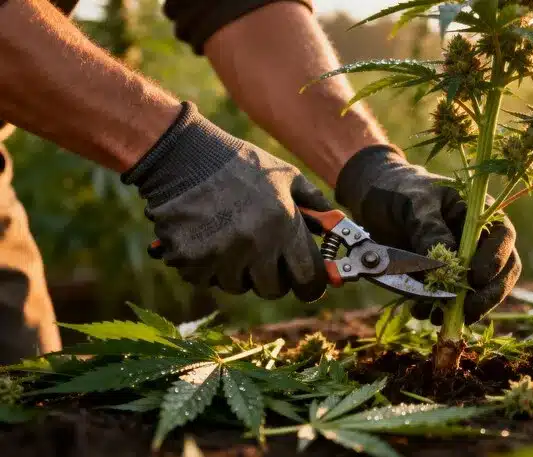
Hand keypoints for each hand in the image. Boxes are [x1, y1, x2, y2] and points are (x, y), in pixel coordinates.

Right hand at [123, 102, 329, 301]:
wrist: (184, 155)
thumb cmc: (240, 164)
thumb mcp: (286, 176)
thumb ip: (315, 204)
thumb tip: (336, 227)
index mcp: (283, 225)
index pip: (308, 279)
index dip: (310, 284)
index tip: (307, 281)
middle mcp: (254, 245)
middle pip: (273, 289)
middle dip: (272, 277)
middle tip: (264, 256)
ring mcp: (220, 256)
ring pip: (238, 286)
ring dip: (238, 270)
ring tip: (230, 238)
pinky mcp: (190, 260)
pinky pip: (206, 279)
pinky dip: (207, 266)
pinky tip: (206, 238)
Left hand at [335, 145, 520, 323]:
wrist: (374, 200)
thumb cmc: (400, 190)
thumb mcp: (414, 202)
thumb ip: (430, 228)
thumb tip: (447, 263)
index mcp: (479, 213)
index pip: (503, 237)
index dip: (496, 259)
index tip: (476, 277)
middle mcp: (478, 240)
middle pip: (501, 271)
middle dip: (487, 294)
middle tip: (468, 310)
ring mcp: (463, 263)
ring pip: (479, 291)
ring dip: (464, 309)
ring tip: (439, 317)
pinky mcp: (443, 279)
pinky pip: (450, 300)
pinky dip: (439, 311)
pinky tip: (423, 314)